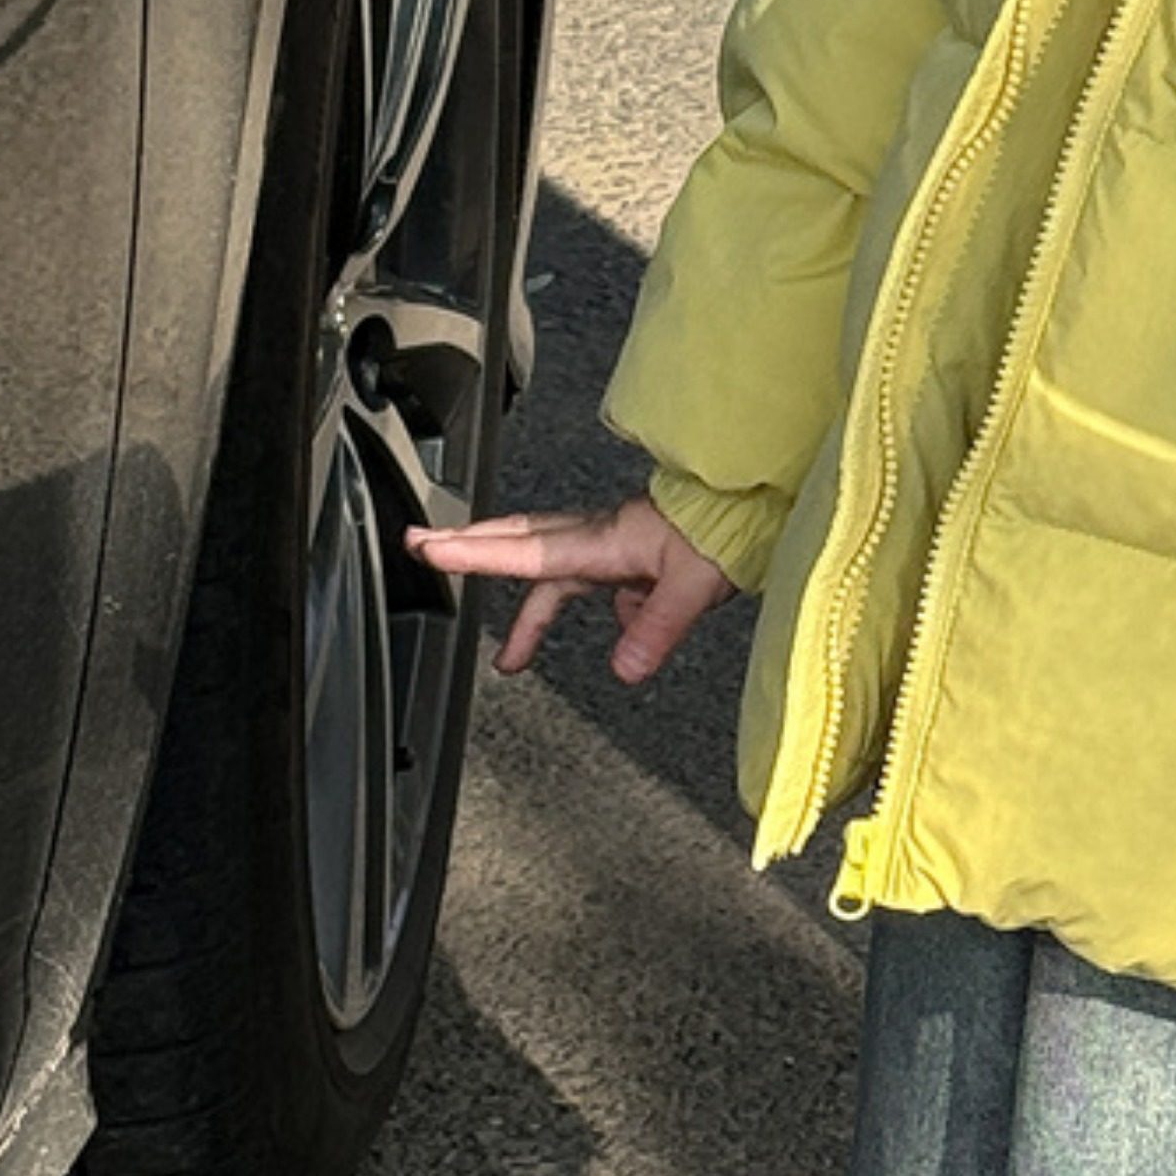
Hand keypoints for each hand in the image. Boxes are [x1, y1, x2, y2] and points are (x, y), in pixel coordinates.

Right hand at [408, 495, 734, 681]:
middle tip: (423, 548)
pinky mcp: (632, 554)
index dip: (471, 554)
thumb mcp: (694, 584)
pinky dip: (598, 610)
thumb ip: (656, 627)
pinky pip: (596, 585)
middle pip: (520, 541)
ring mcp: (614, 545)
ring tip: (511, 657)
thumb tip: (624, 668)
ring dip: (528, 608)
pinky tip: (630, 633)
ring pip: (552, 569)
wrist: (752, 507)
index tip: (426, 548)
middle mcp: (600, 539)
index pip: (524, 551)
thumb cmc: (723, 532)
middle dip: (469, 547)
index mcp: (602, 541)